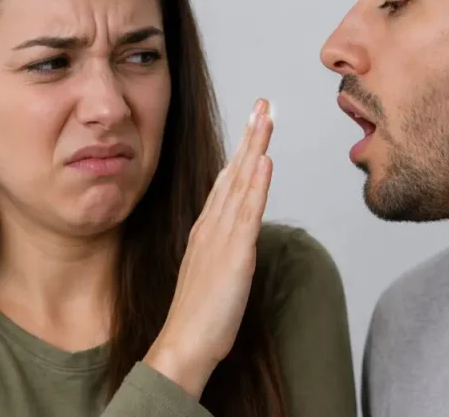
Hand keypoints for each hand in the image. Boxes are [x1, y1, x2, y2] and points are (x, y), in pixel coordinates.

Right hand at [144, 98, 273, 397]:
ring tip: (265, 117)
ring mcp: (221, 238)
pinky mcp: (234, 254)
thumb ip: (221, 250)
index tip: (253, 124)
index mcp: (207, 231)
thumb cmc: (199, 317)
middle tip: (262, 104)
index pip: (227, 181)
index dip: (241, 150)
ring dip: (254, 147)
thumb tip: (234, 236)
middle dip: (249, 136)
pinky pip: (246, 213)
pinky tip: (263, 161)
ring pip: (240, 183)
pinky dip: (255, 185)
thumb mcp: (212, 274)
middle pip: (233, 172)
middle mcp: (212, 227)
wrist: (182, 345)